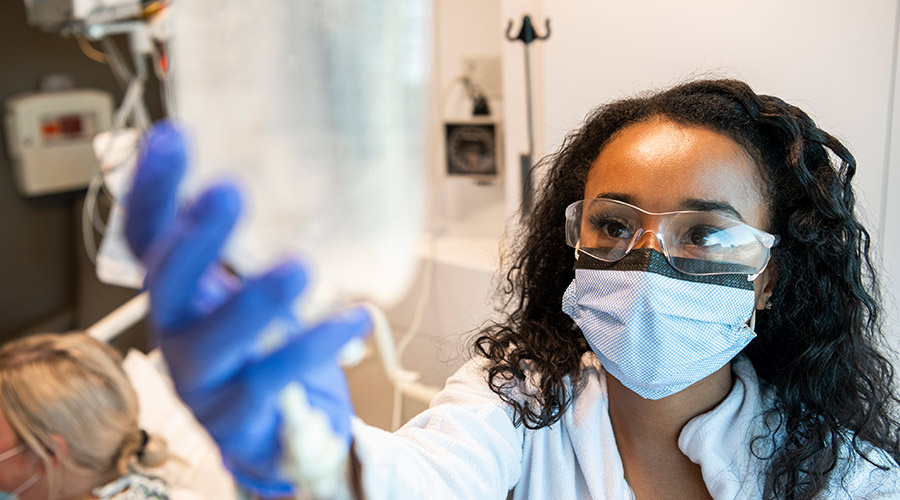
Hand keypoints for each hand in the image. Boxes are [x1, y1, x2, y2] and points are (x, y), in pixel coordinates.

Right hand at [125, 122, 370, 496]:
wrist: (286, 430)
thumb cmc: (268, 349)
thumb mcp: (253, 289)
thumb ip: (254, 245)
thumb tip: (283, 165)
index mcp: (181, 292)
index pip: (147, 236)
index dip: (152, 190)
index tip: (173, 136)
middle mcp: (179, 331)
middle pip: (167, 283)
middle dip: (195, 238)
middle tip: (229, 192)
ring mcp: (204, 380)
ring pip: (214, 340)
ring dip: (253, 302)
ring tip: (296, 268)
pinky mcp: (240, 418)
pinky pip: (273, 380)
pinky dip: (314, 346)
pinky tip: (354, 317)